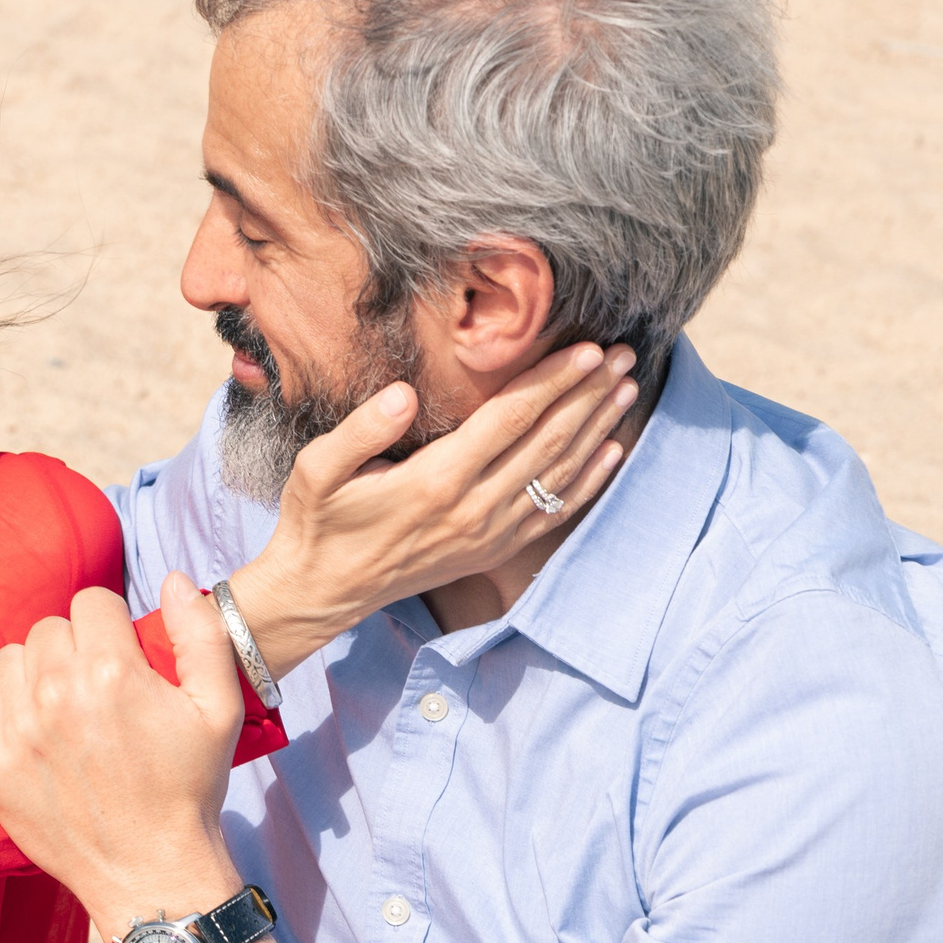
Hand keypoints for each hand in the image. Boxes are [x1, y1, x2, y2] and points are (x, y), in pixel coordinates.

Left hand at [0, 575, 243, 940]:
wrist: (152, 872)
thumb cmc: (188, 789)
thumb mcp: (219, 707)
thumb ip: (201, 633)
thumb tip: (176, 579)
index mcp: (112, 671)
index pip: (93, 602)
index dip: (112, 629)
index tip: (123, 663)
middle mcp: (57, 693)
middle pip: (50, 627)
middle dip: (75, 649)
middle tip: (98, 694)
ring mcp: (16, 731)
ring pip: (9, 658)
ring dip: (33, 673)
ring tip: (62, 711)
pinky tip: (14, 718)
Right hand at [229, 342, 637, 678]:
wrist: (323, 592)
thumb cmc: (317, 522)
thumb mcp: (316, 470)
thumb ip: (360, 430)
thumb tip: (403, 393)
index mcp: (435, 481)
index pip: (509, 420)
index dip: (552, 382)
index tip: (587, 350)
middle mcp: (472, 510)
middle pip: (547, 442)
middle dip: (588, 395)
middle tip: (624, 356)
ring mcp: (488, 535)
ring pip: (557, 474)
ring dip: (597, 429)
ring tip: (626, 389)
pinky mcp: (492, 552)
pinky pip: (553, 513)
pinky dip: (588, 481)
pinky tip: (611, 452)